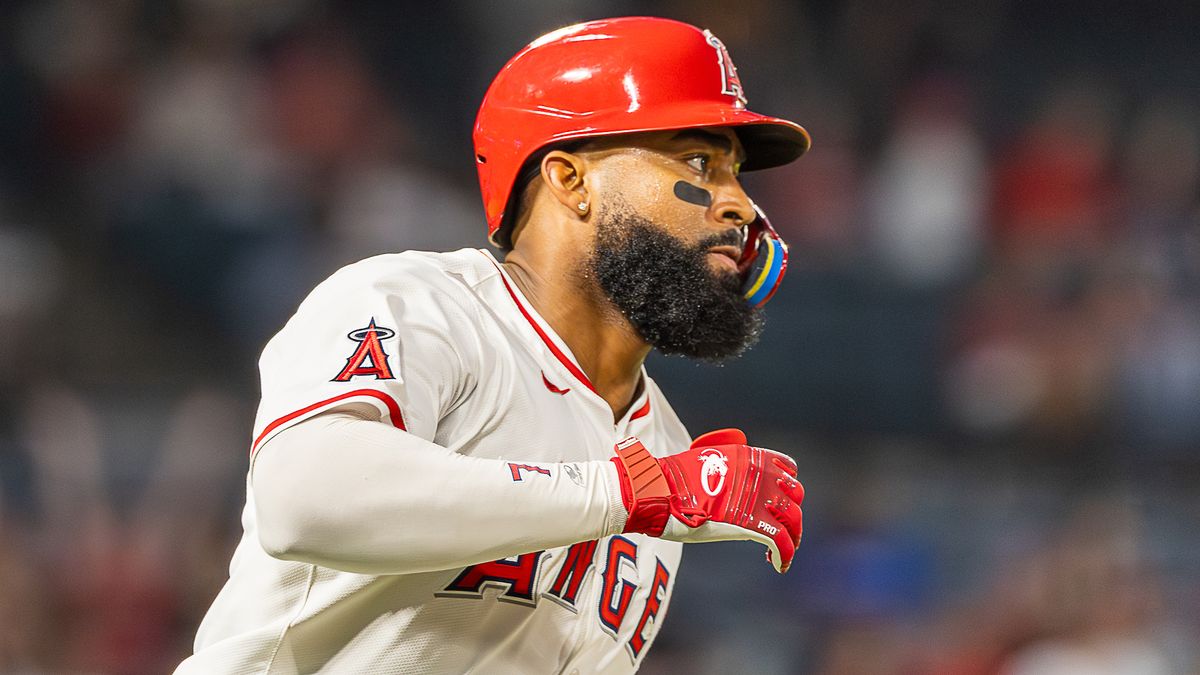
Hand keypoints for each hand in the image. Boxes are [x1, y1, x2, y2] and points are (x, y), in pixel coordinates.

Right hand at [610, 429, 803, 572]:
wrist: (659, 492)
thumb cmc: (672, 480)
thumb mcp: (705, 460)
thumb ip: (726, 467)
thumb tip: (729, 482)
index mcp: (748, 456)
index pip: (787, 467)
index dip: (787, 486)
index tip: (780, 501)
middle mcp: (759, 474)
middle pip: (795, 495)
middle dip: (792, 514)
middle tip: (784, 530)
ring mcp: (757, 499)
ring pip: (793, 520)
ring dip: (792, 537)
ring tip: (783, 552)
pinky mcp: (751, 524)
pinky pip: (780, 541)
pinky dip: (784, 555)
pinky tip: (778, 564)